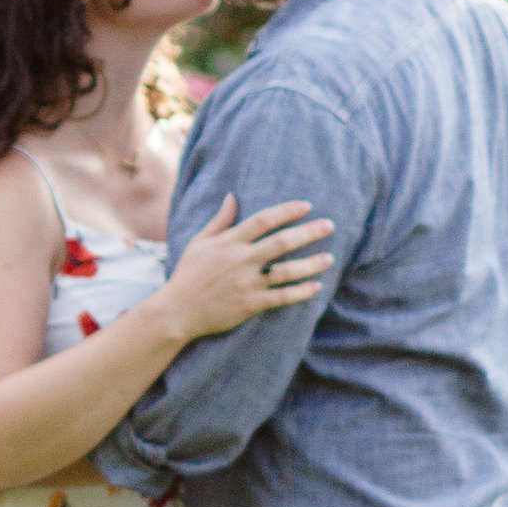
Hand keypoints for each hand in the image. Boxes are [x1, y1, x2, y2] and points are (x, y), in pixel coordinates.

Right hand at [162, 192, 333, 343]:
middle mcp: (241, 260)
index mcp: (229, 242)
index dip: (286, 211)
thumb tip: (232, 196)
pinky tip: (316, 286)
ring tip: (329, 258)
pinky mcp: (250, 304)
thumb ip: (220, 220)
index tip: (307, 206)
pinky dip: (300, 292)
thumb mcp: (199, 242)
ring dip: (311, 264)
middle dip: (308, 232)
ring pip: (286, 271)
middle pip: (281, 242)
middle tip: (329, 225)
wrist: (177, 310)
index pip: (263, 220)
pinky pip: (281, 297)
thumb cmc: (188, 274)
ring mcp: (247, 283)